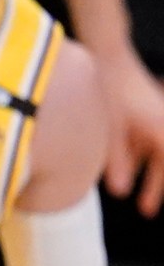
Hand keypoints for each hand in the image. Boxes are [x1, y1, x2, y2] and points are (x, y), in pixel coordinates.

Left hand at [96, 49, 163, 215]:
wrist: (107, 55)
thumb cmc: (111, 90)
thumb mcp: (110, 130)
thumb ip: (115, 161)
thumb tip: (119, 192)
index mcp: (162, 130)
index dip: (157, 189)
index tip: (149, 209)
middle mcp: (163, 124)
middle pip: (161, 162)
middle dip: (154, 185)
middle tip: (145, 210)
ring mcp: (154, 117)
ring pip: (150, 151)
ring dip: (141, 169)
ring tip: (129, 191)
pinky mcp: (142, 112)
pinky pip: (142, 138)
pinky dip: (132, 153)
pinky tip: (117, 166)